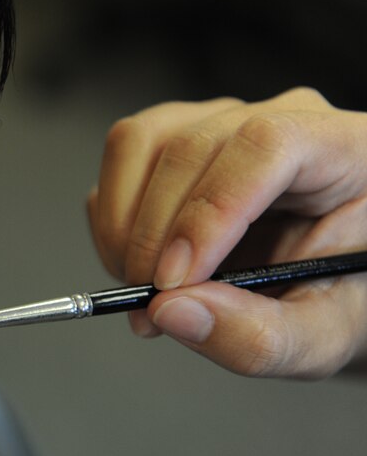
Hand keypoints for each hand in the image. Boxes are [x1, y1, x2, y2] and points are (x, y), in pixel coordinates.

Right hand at [88, 87, 366, 378]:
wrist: (333, 286)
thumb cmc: (346, 298)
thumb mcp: (324, 336)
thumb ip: (260, 336)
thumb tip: (169, 311)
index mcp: (345, 149)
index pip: (264, 146)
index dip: (207, 213)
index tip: (175, 282)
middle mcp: (280, 119)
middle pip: (188, 148)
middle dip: (152, 238)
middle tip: (151, 307)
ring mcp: (221, 124)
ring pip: (139, 143)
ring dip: (122, 225)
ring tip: (142, 284)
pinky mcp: (177, 141)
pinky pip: (121, 161)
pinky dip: (112, 221)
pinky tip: (142, 264)